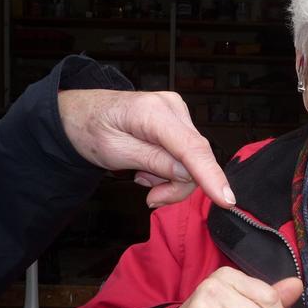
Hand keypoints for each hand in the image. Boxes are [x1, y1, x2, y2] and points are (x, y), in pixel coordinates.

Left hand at [57, 88, 234, 207]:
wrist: (81, 113)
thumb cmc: (92, 128)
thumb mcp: (115, 152)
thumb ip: (153, 162)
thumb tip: (187, 175)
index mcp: (153, 112)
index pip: (191, 148)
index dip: (210, 176)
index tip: (226, 199)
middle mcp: (172, 108)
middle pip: (195, 159)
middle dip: (176, 186)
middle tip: (151, 199)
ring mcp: (178, 114)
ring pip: (192, 161)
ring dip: (171, 179)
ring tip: (142, 177)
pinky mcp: (179, 123)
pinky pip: (186, 156)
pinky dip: (170, 170)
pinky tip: (149, 167)